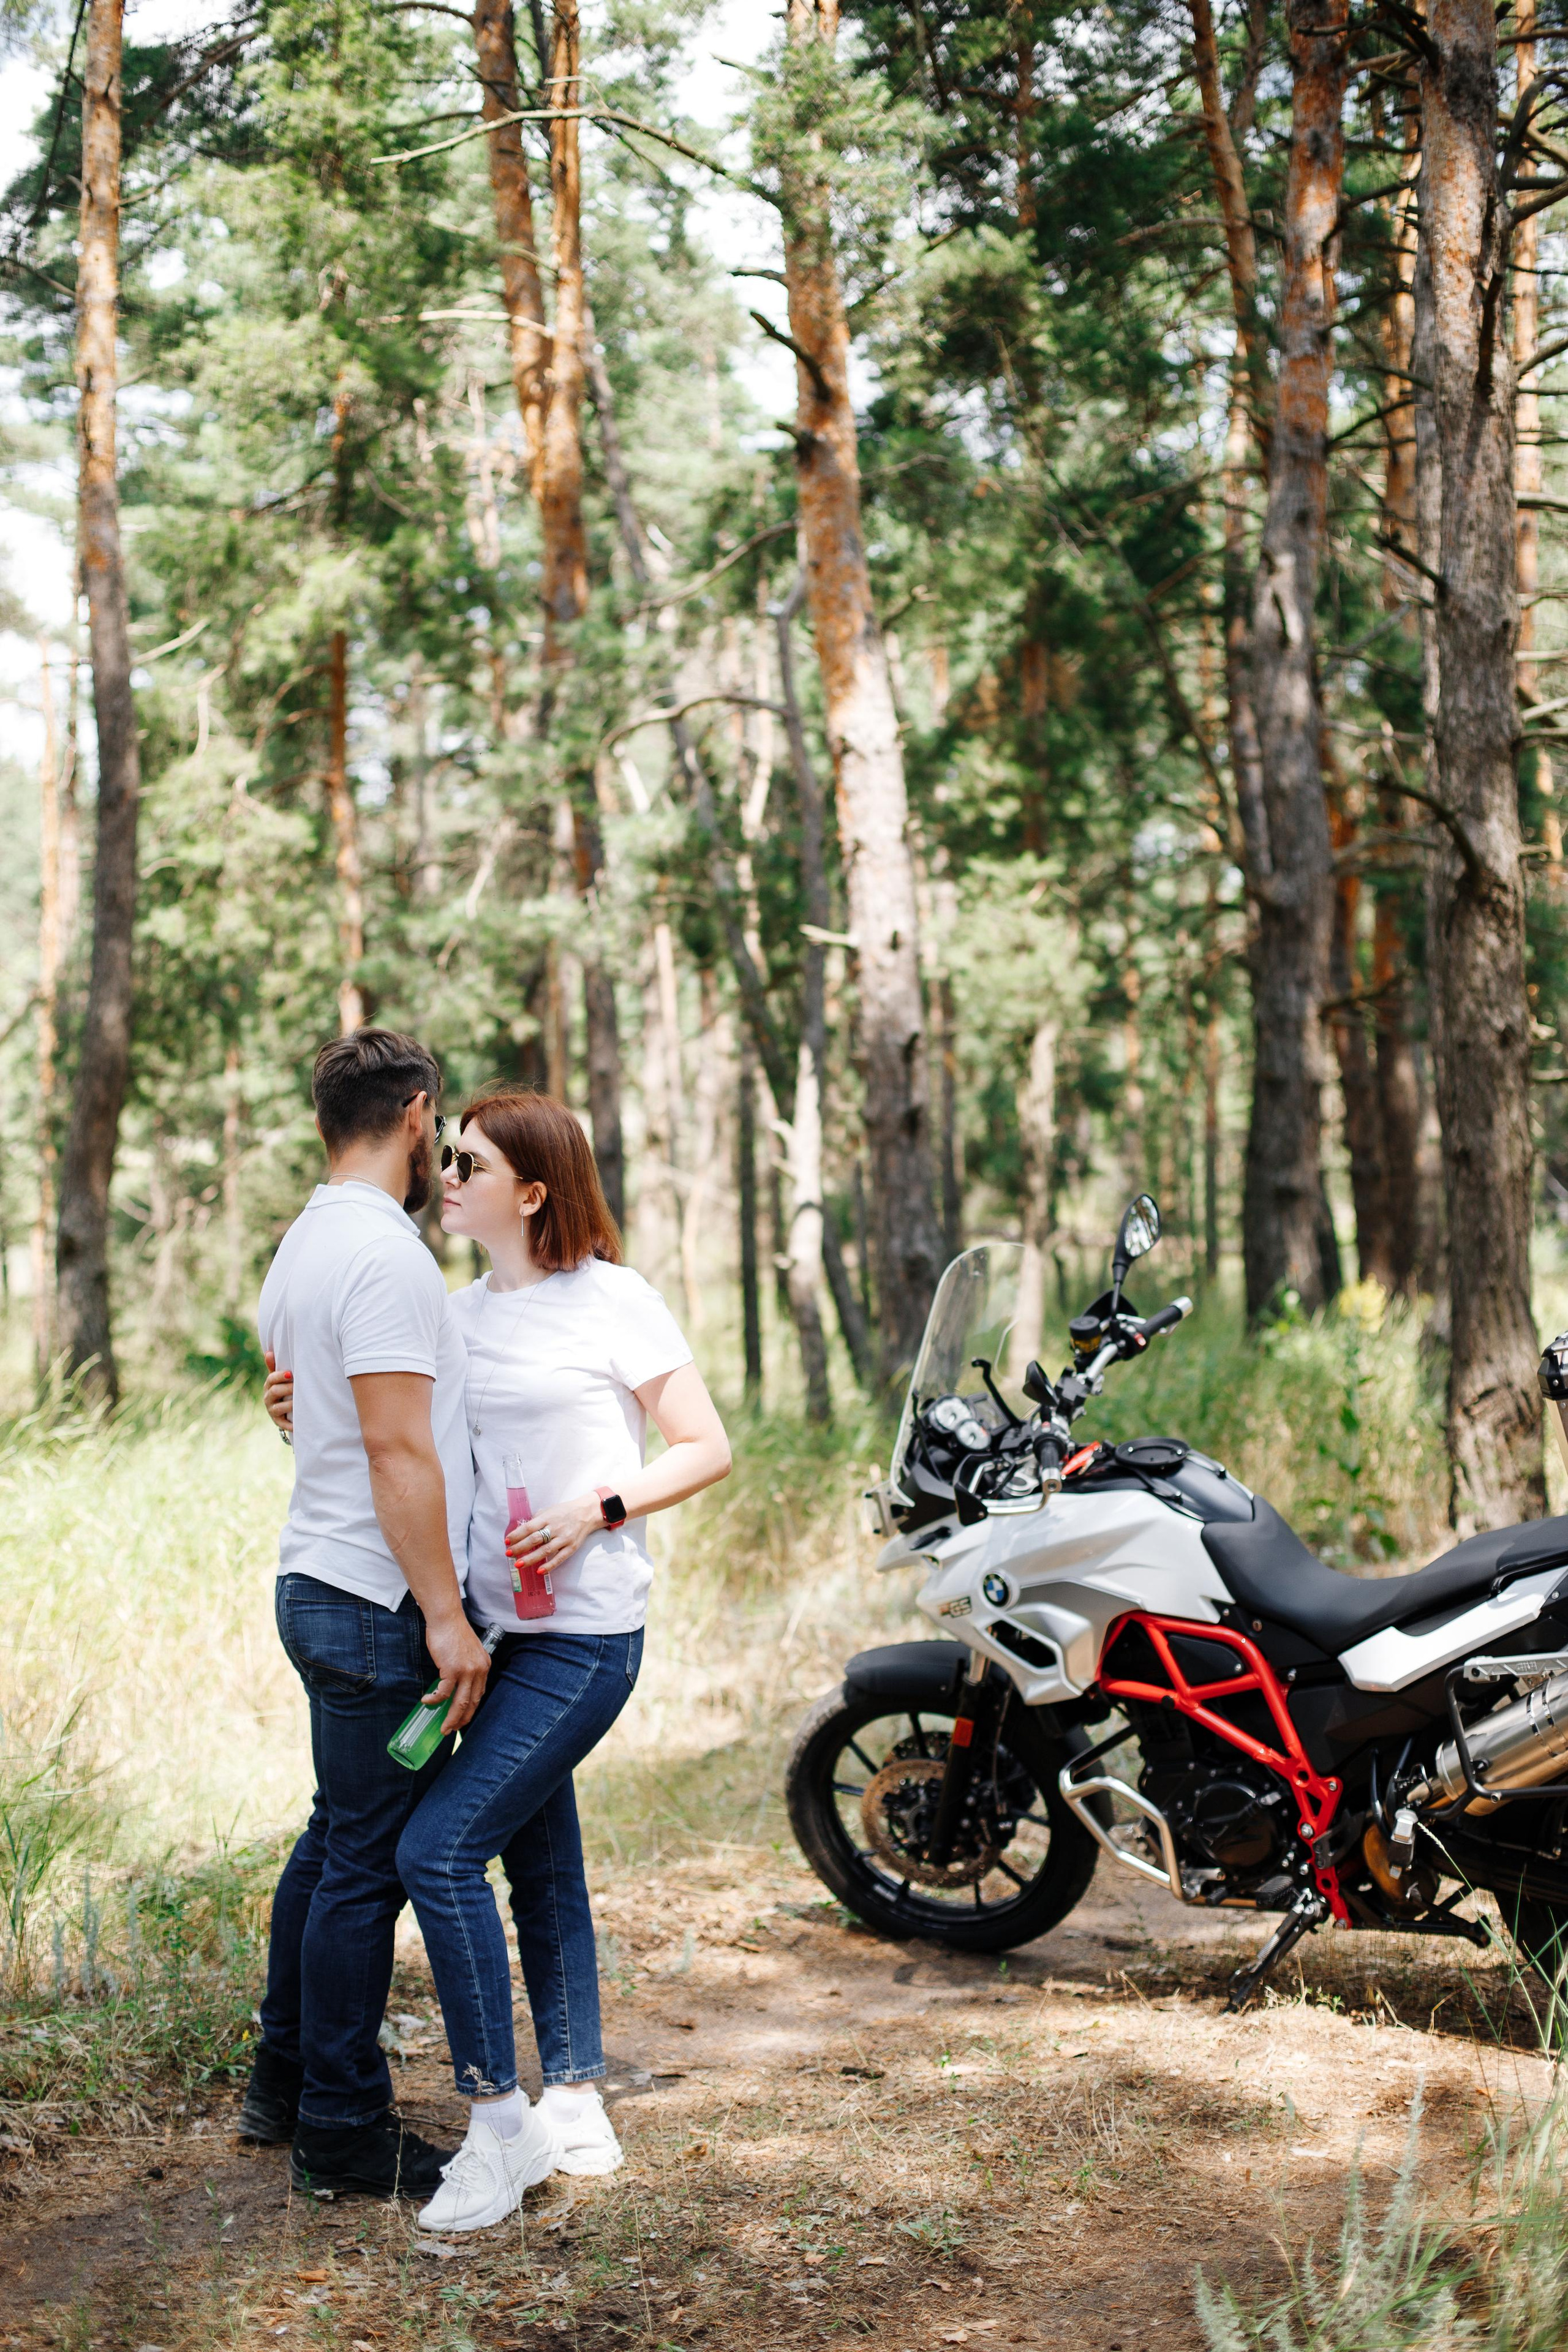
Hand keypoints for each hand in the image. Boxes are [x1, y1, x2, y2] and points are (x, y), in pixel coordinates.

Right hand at [263, 1351, 293, 1432]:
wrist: (281, 1408)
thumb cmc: (281, 1388)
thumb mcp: (277, 1378)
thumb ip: (274, 1367)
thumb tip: (268, 1352)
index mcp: (269, 1385)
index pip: (271, 1379)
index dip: (280, 1376)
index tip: (290, 1374)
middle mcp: (268, 1397)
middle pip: (275, 1392)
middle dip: (286, 1389)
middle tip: (297, 1387)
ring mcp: (272, 1410)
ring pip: (278, 1408)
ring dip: (289, 1405)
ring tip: (299, 1402)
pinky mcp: (277, 1421)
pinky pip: (281, 1423)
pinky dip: (288, 1424)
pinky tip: (296, 1424)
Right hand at [423, 1611, 490, 1732]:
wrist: (446, 1618)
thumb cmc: (452, 1633)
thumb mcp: (467, 1652)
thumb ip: (466, 1668)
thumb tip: (455, 1685)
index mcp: (484, 1666)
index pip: (479, 1694)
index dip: (470, 1709)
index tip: (462, 1719)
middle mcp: (479, 1670)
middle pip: (472, 1703)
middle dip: (462, 1720)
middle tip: (451, 1729)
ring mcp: (466, 1671)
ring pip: (460, 1703)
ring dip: (451, 1718)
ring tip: (443, 1728)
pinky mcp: (452, 1670)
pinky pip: (443, 1693)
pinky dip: (434, 1700)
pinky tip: (427, 1702)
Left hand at [505, 1490, 605, 1577]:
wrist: (586, 1513)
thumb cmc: (565, 1512)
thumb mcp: (549, 1510)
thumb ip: (537, 1519)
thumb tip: (522, 1530)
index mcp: (548, 1518)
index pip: (529, 1527)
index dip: (517, 1535)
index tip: (507, 1541)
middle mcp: (555, 1528)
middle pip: (535, 1539)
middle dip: (520, 1547)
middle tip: (509, 1554)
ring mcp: (564, 1538)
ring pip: (545, 1550)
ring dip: (530, 1558)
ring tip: (518, 1564)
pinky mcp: (571, 1547)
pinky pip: (559, 1558)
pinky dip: (549, 1565)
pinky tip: (539, 1571)